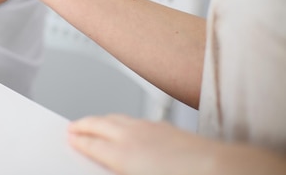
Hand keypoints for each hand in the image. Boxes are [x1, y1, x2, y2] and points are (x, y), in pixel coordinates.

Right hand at [67, 114, 285, 174]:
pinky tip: (125, 126)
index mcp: (122, 154)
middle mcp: (132, 136)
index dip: (77, 140)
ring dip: (100, 120)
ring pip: (115, 118)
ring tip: (93, 123)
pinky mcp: (164, 126)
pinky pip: (133, 119)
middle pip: (98, 124)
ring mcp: (148, 128)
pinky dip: (120, 121)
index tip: (69, 138)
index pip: (91, 143)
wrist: (219, 169)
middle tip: (72, 127)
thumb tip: (112, 162)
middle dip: (82, 125)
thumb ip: (119, 168)